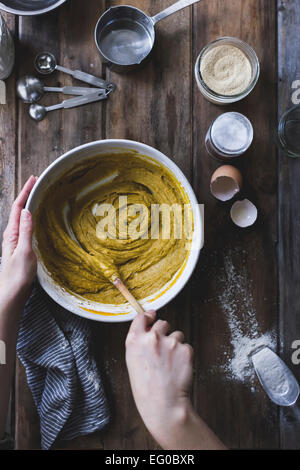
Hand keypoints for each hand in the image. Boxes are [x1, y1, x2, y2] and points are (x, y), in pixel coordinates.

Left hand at [0, 176, 37, 308]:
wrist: (12, 294)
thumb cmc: (17, 275)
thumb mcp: (24, 252)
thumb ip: (26, 231)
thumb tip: (28, 210)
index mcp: (12, 233)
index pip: (19, 207)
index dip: (25, 192)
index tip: (34, 179)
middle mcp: (13, 235)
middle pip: (20, 209)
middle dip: (27, 194)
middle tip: (38, 183)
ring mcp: (17, 241)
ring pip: (23, 218)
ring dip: (30, 205)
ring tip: (39, 196)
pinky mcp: (22, 248)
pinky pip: (27, 227)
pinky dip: (33, 218)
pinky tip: (39, 220)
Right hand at [126, 311, 193, 443]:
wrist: (164, 405)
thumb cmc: (147, 387)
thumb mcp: (133, 361)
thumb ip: (139, 341)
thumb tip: (150, 321)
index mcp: (134, 340)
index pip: (141, 317)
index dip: (148, 317)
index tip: (152, 317)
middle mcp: (151, 338)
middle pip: (162, 323)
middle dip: (164, 333)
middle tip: (163, 351)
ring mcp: (170, 343)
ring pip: (177, 334)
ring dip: (175, 345)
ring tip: (170, 364)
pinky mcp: (185, 349)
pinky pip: (187, 346)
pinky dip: (184, 355)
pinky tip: (178, 368)